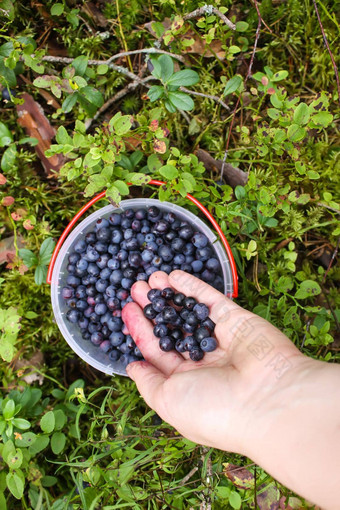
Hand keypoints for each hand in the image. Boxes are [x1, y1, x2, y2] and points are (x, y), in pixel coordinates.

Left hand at [122, 270, 303, 455]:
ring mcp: (221, 339)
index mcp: (187, 383)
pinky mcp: (237, 320)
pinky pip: (210, 300)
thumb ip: (148, 382)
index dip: (140, 329)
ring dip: (170, 294)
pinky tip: (174, 275)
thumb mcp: (167, 401)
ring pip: (190, 311)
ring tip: (150, 277)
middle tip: (134, 287)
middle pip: (172, 327)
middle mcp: (204, 361)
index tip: (126, 310)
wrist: (269, 399)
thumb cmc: (213, 409)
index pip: (157, 350)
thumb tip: (132, 367)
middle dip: (153, 308)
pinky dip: (192, 286)